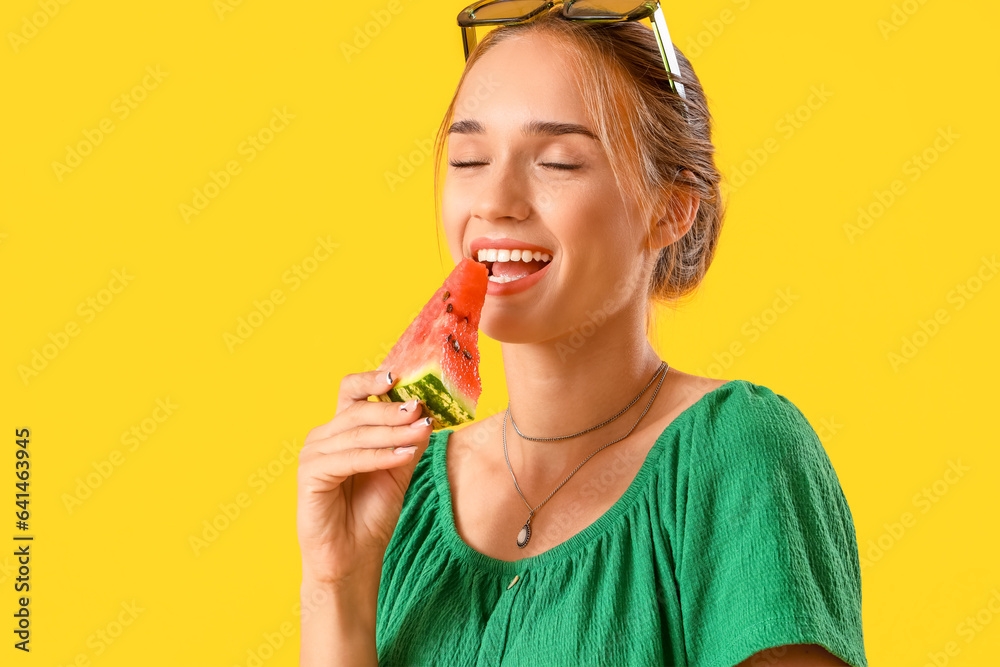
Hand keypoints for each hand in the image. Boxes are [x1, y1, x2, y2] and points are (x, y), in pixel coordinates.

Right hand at [297, 370, 431, 584]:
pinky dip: (379, 456)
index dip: (372, 380)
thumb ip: (407, 441)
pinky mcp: (309, 475)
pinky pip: (349, 459)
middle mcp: (323, 437)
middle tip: (422, 410)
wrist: (353, 557)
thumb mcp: (397, 470)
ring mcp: (312, 454)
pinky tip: (403, 456)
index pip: (351, 391)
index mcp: (341, 430)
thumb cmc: (371, 514)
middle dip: (394, 411)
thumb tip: (425, 413)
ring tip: (420, 433)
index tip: (400, 376)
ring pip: (357, 434)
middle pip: (358, 411)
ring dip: (393, 433)